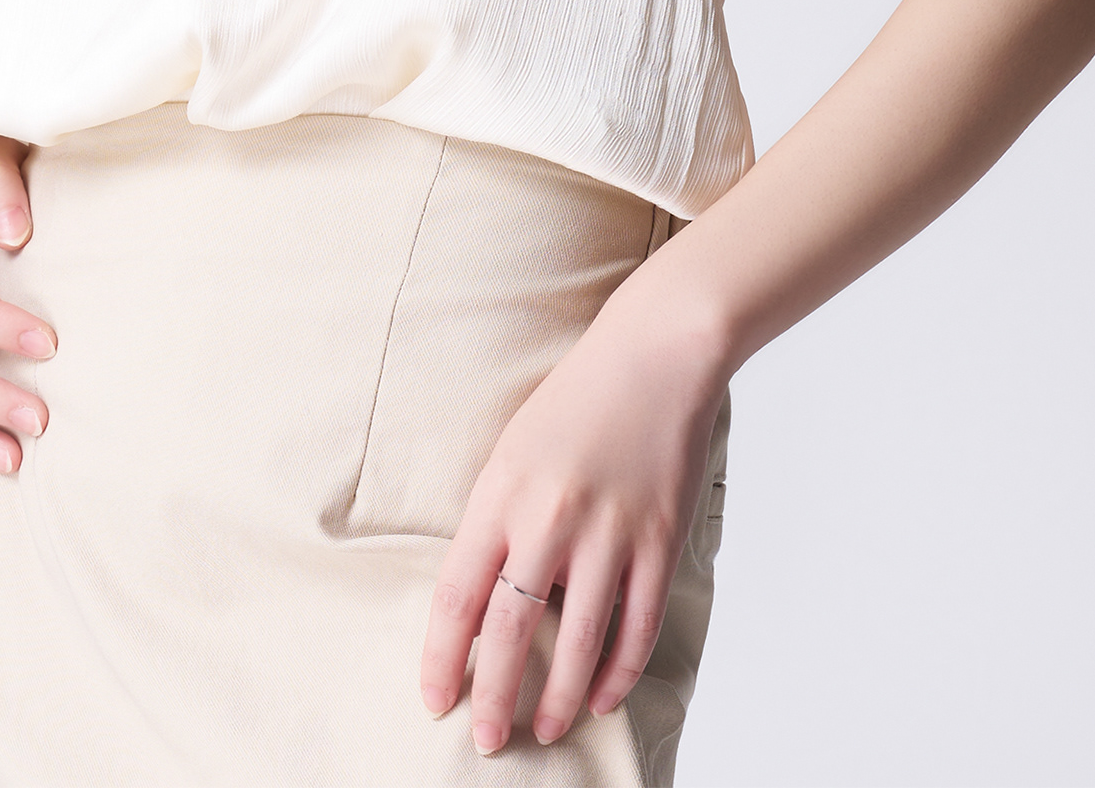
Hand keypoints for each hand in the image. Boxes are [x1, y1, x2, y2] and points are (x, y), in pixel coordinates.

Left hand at [418, 306, 728, 753]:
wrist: (654, 356)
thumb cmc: (577, 400)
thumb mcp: (512, 452)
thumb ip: (497, 521)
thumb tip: (482, 599)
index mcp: (501, 493)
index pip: (458, 596)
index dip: (443, 658)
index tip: (434, 699)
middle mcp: (550, 518)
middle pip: (510, 630)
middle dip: (495, 696)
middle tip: (487, 740)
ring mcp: (610, 532)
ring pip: (578, 642)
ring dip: (559, 698)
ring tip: (547, 729)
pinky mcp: (660, 540)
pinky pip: (637, 626)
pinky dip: (618, 671)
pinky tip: (602, 696)